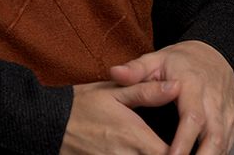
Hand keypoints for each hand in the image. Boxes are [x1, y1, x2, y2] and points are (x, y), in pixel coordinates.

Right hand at [60, 79, 176, 154]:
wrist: (48, 123)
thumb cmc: (82, 105)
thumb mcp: (114, 92)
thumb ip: (147, 91)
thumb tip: (177, 86)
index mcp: (135, 136)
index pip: (172, 154)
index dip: (181, 151)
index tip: (185, 144)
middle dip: (169, 154)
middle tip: (174, 146)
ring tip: (152, 147)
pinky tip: (134, 152)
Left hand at [109, 41, 233, 154]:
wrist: (214, 55)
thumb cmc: (181, 61)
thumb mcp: (156, 59)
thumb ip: (135, 69)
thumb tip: (114, 73)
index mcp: (193, 85)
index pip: (192, 117)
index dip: (183, 141)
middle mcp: (214, 100)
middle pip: (214, 136)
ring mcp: (226, 112)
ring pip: (223, 142)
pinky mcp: (233, 121)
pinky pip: (228, 143)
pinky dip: (216, 154)